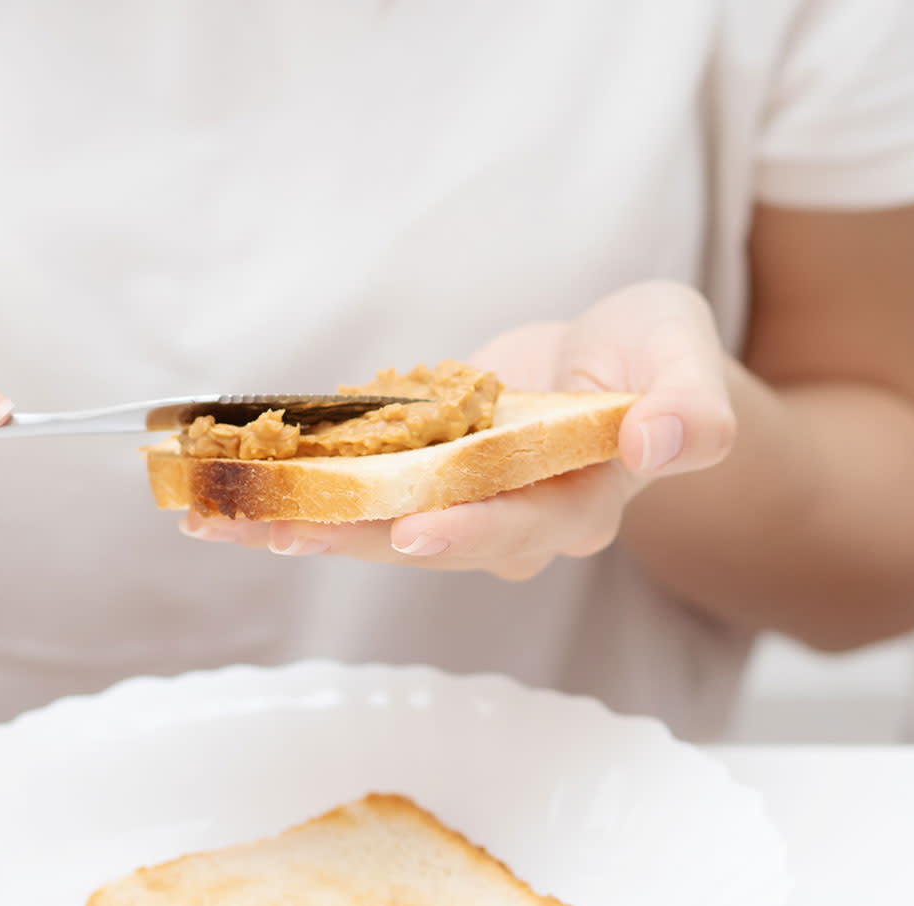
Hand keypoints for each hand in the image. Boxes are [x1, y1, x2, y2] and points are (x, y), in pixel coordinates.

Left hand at [181, 281, 736, 579]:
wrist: (609, 364)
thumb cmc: (653, 357)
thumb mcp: (685, 358)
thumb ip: (692, 407)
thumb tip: (666, 441)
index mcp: (581, 503)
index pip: (528, 524)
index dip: (475, 530)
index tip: (415, 532)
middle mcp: (511, 523)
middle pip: (428, 539)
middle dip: (351, 536)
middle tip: (274, 532)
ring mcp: (458, 506)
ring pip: (376, 527)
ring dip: (300, 524)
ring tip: (220, 523)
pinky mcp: (417, 481)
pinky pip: (354, 492)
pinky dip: (296, 491)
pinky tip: (228, 498)